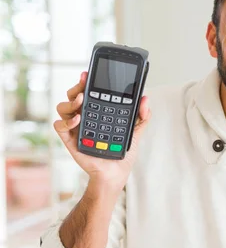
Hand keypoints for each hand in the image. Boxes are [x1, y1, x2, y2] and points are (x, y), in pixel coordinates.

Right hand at [54, 71, 150, 194]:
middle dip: (76, 87)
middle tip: (84, 85)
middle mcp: (85, 117)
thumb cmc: (122, 152)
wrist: (115, 174)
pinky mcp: (70, 140)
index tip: (88, 73)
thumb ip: (142, 116)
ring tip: (82, 101)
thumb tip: (146, 99)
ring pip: (62, 107)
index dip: (86, 82)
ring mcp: (76, 128)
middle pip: (72, 96)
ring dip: (70, 102)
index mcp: (98, 112)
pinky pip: (59, 126)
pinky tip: (78, 119)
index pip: (89, 92)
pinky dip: (66, 121)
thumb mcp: (136, 132)